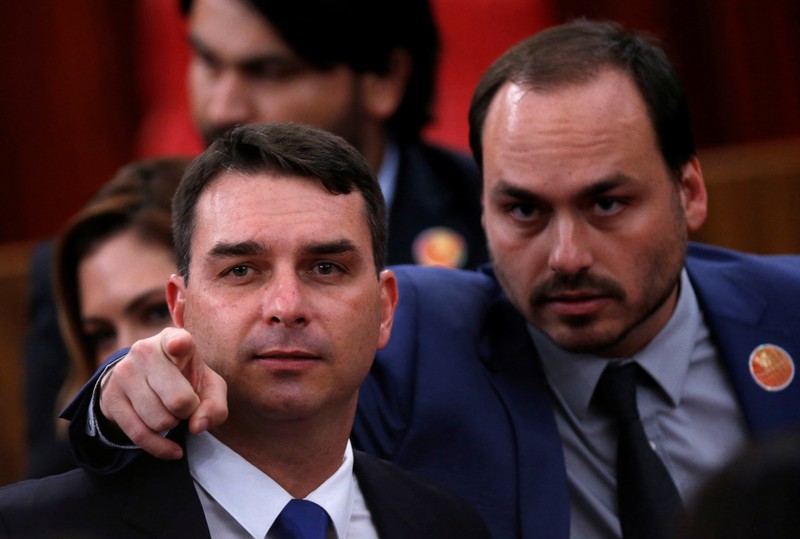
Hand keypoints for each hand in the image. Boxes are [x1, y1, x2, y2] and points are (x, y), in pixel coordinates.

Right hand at [98, 327, 227, 459]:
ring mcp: (124, 374)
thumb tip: (197, 427)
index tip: (179, 347)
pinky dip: (161, 447)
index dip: (180, 345)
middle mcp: (145, 351)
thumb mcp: (208, 386)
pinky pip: (139, 434)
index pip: (179, 341)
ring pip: (159, 420)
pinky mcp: (111, 398)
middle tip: (186, 404)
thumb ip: (215, 404)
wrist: (144, 380)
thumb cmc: (185, 380)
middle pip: (178, 400)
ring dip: (173, 425)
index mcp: (173, 340)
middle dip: (189, 411)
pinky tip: (173, 449)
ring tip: (170, 411)